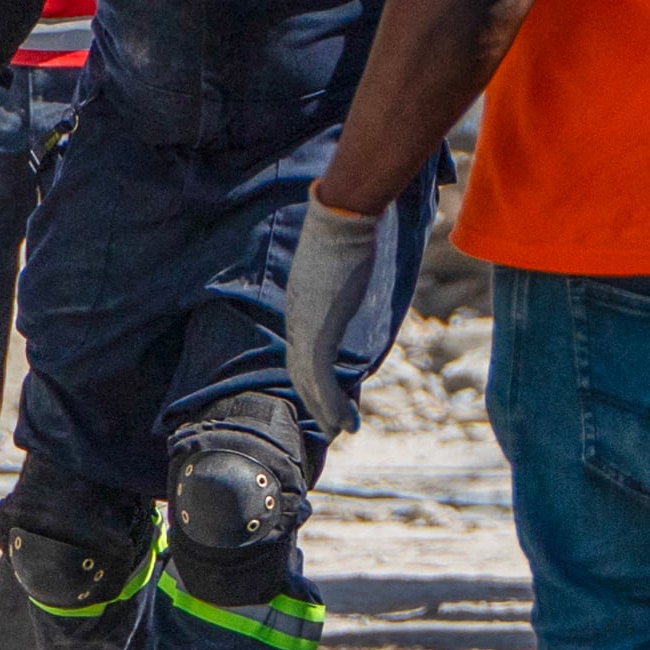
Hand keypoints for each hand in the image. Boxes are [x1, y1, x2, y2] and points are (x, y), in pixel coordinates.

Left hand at [284, 190, 381, 437]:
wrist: (341, 219)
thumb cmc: (345, 232)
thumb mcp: (338, 262)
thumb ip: (339, 278)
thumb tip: (354, 269)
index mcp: (299, 304)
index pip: (298, 351)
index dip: (309, 379)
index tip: (321, 398)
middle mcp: (295, 318)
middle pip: (299, 371)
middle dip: (314, 402)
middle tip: (330, 425)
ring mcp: (304, 325)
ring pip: (309, 381)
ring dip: (326, 410)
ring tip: (341, 430)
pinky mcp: (320, 329)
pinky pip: (320, 377)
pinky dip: (331, 403)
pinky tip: (345, 420)